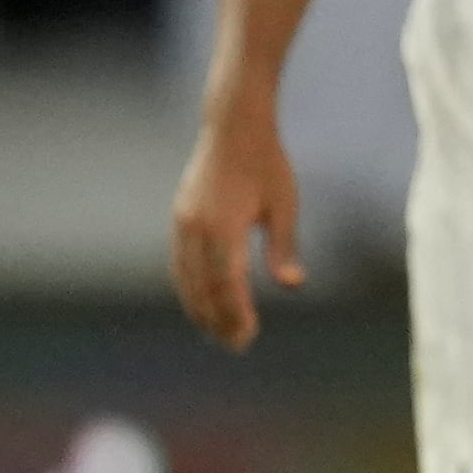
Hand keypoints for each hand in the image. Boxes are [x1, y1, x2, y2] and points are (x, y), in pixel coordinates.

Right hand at [168, 101, 304, 350]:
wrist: (233, 127)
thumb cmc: (267, 164)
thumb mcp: (285, 205)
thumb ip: (284, 248)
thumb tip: (293, 286)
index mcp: (223, 229)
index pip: (227, 286)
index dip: (236, 315)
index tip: (248, 336)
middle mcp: (196, 230)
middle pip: (203, 290)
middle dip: (218, 321)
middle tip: (238, 345)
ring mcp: (182, 225)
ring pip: (185, 281)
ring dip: (201, 309)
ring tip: (221, 331)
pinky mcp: (178, 219)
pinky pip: (179, 265)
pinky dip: (190, 288)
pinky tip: (204, 301)